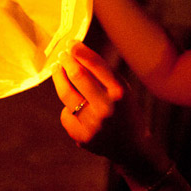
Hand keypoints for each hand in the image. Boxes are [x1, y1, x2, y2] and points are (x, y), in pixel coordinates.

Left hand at [52, 42, 150, 165]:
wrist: (133, 147)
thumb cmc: (125, 110)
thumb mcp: (122, 90)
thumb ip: (102, 75)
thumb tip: (76, 53)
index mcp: (119, 92)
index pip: (96, 65)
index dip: (80, 52)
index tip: (71, 43)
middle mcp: (106, 108)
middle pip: (78, 77)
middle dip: (67, 61)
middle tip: (62, 54)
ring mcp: (93, 124)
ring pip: (66, 95)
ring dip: (59, 78)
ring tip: (57, 69)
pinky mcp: (82, 138)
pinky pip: (66, 114)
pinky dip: (68, 108)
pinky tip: (74, 107)